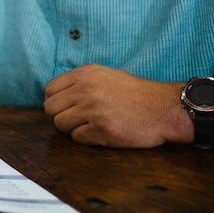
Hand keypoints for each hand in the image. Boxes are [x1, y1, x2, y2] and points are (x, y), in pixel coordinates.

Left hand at [43, 64, 186, 147]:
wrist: (163, 108)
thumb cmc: (136, 93)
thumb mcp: (105, 75)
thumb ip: (80, 81)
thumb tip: (57, 94)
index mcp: (85, 74)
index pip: (50, 89)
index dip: (56, 101)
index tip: (66, 107)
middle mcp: (85, 90)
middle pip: (51, 108)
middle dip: (61, 116)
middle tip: (77, 119)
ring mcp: (92, 110)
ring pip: (60, 124)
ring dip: (72, 129)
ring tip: (90, 126)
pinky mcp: (102, 130)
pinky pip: (77, 138)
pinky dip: (86, 139)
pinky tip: (100, 133)